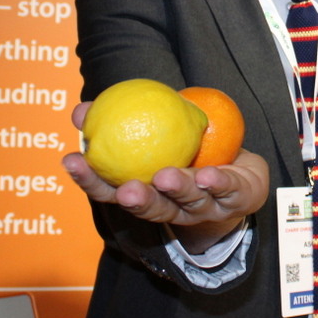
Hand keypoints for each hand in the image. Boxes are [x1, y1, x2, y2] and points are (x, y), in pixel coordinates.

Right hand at [62, 101, 269, 251]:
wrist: (245, 174)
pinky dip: (217, 182)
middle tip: (126, 189)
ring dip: (177, 189)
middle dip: (138, 200)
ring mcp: (206, 207)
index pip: (113, 192)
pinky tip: (208, 174)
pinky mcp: (237, 199)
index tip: (72, 161)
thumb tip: (80, 109)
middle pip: (152, 208)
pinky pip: (227, 189)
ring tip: (166, 177)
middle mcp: (174, 207)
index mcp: (149, 193)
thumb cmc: (191, 151)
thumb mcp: (159, 129)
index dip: (91, 180)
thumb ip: (123, 119)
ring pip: (189, 202)